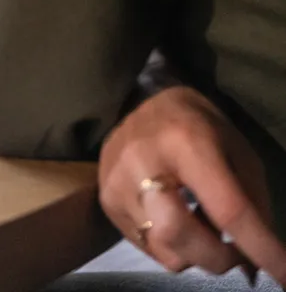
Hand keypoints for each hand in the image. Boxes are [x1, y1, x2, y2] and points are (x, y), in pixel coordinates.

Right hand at [99, 85, 285, 282]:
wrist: (143, 100)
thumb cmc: (198, 124)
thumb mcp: (237, 149)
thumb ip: (252, 201)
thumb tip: (258, 261)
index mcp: (186, 141)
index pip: (227, 208)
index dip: (260, 247)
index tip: (285, 275)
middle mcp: (144, 161)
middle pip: (181, 236)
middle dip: (219, 257)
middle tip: (237, 254)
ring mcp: (118, 182)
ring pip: (166, 251)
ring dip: (196, 253)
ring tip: (201, 224)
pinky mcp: (106, 201)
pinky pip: (149, 248)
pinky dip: (173, 245)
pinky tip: (175, 216)